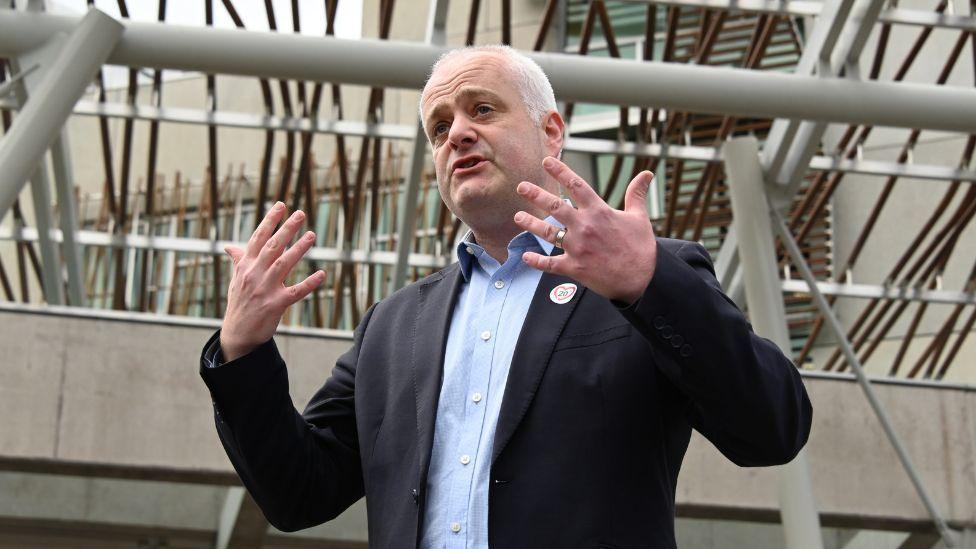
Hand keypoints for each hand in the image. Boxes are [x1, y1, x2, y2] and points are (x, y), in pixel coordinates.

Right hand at [220, 202, 324, 361]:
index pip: (258, 238)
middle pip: (272, 246)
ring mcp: (265, 289)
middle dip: (287, 229)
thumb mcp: (236, 281)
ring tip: (312, 235)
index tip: (281, 205)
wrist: (237, 334)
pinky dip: (309, 283)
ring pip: (284, 264)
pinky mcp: (276, 305)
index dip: (270, 221)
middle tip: (301, 214)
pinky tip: (321, 274)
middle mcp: (254, 274)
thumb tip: (230, 247)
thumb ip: (238, 261)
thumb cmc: (239, 304)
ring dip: (299, 249)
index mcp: (245, 266)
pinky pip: (296, 292)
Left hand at [514, 156, 656, 305]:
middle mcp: (585, 227)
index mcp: (599, 212)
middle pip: (556, 206)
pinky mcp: (574, 267)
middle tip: (521, 187)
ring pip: (548, 233)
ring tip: (517, 217)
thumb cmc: (641, 248)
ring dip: (531, 224)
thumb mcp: (640, 217)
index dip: (560, 171)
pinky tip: (525, 256)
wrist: (641, 280)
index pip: (576, 185)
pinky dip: (536, 261)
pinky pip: (550, 264)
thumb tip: (646, 174)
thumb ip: (637, 194)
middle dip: (536, 195)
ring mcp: (577, 248)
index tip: (547, 161)